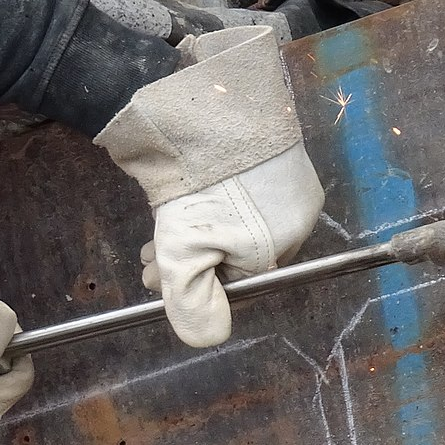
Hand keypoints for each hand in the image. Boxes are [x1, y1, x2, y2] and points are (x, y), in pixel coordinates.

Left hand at [95, 25, 323, 347]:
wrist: (201, 106)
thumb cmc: (197, 187)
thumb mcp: (185, 254)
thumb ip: (193, 302)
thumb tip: (207, 339)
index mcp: (283, 242)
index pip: (237, 278)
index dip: (194, 282)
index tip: (156, 277)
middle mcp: (296, 210)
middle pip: (236, 248)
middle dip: (189, 259)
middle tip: (148, 255)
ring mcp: (288, 173)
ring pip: (235, 216)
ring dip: (193, 229)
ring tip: (157, 223)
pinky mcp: (275, 144)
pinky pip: (242, 183)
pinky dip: (212, 194)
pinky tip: (182, 189)